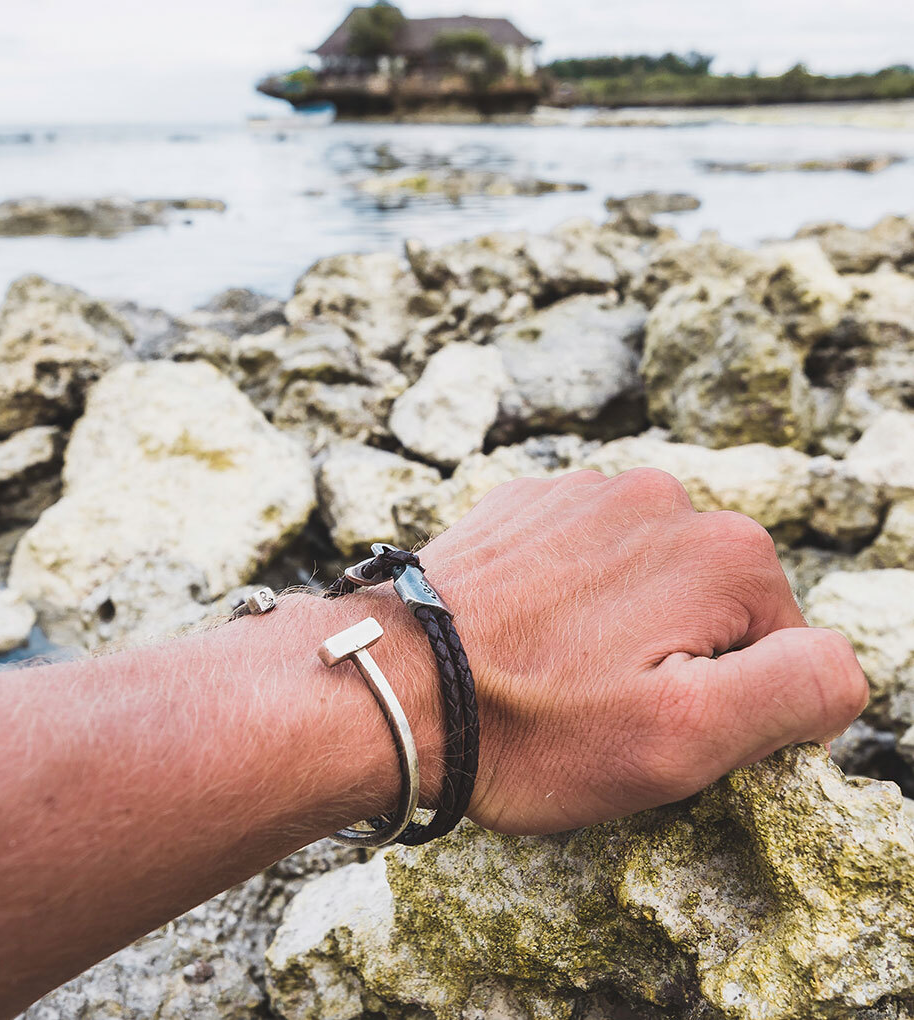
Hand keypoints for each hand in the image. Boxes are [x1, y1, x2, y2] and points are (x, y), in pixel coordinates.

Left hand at [414, 468, 868, 834]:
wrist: (391, 684)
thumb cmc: (535, 727)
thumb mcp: (687, 737)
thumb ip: (796, 689)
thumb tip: (836, 660)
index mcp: (721, 549)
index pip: (785, 645)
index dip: (733, 703)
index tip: (659, 723)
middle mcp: (659, 496)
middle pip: (715, 604)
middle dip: (679, 659)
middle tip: (603, 708)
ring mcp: (583, 489)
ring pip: (646, 581)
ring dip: (620, 628)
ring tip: (555, 676)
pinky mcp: (524, 500)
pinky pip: (581, 559)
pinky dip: (566, 600)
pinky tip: (522, 639)